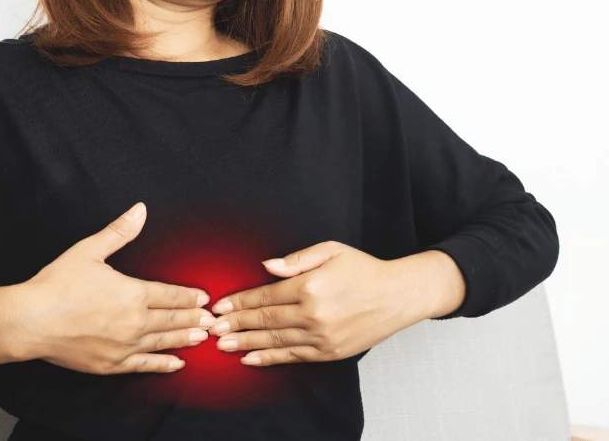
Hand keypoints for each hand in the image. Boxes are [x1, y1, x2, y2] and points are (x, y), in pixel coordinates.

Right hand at [12, 202, 215, 374]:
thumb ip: (119, 231)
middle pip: (173, 320)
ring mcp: (125, 346)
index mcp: (133, 293)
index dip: (190, 297)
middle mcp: (135, 322)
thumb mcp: (89, 251)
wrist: (30, 322)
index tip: (204, 298)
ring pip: (164, 342)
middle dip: (195, 319)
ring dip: (186, 339)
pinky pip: (145, 365)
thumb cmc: (57, 285)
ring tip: (203, 338)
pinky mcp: (112, 364)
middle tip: (213, 321)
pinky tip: (177, 363)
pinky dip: (164, 364)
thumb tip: (140, 210)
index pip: (171, 295)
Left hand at [207, 241, 419, 366]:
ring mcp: (321, 336)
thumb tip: (266, 267)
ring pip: (274, 341)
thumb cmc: (364, 270)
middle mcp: (314, 314)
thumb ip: (297, 259)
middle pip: (265, 320)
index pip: (265, 296)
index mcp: (311, 286)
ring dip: (245, 343)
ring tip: (222, 346)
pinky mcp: (329, 352)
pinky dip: (269, 358)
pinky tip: (250, 358)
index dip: (240, 302)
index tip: (220, 306)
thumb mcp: (331, 251)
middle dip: (235, 324)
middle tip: (211, 329)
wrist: (398, 296)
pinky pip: (292, 356)